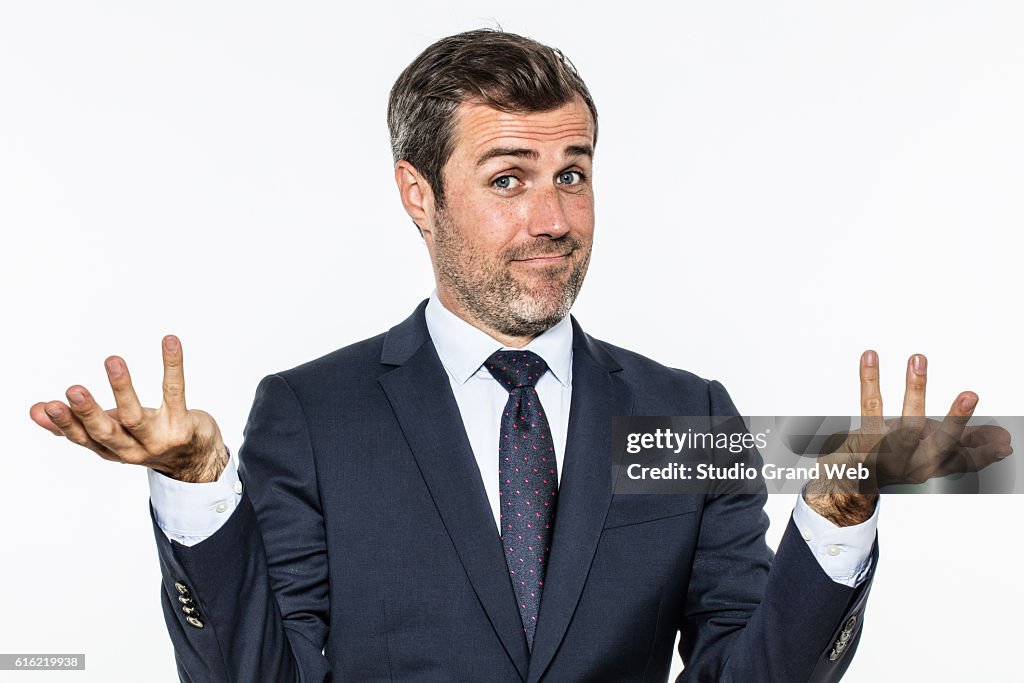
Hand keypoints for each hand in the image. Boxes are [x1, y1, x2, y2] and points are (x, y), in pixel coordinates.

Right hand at [29, 335, 227, 482]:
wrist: (197, 460)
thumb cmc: (147, 440)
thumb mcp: (111, 436)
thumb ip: (76, 424)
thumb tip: (35, 410)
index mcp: (110, 450)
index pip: (83, 438)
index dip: (65, 424)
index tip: (46, 406)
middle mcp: (133, 449)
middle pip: (107, 432)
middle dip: (89, 412)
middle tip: (73, 390)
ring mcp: (159, 439)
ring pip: (137, 415)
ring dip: (123, 388)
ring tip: (112, 360)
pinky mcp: (183, 426)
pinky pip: (176, 392)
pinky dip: (172, 365)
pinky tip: (169, 341)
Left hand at [804, 350, 1012, 524]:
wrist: (849, 479)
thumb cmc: (895, 459)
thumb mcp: (931, 455)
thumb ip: (965, 447)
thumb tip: (1005, 443)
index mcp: (933, 466)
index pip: (964, 462)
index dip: (985, 454)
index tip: (1005, 444)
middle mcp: (913, 462)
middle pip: (940, 443)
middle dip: (957, 420)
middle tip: (971, 394)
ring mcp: (889, 451)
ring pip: (906, 422)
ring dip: (915, 388)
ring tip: (918, 359)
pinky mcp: (865, 438)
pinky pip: (870, 405)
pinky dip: (870, 379)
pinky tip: (870, 357)